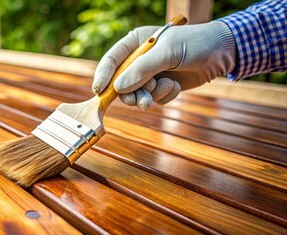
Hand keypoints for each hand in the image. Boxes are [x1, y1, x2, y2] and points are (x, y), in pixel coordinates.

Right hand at [92, 21, 235, 109]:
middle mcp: (140, 60)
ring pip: (137, 93)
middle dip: (132, 93)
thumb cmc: (194, 44)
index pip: (112, 60)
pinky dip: (164, 96)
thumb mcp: (167, 53)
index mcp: (135, 43)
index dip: (104, 76)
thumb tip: (118, 88)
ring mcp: (151, 74)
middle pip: (121, 83)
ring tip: (165, 89)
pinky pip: (154, 98)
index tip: (100, 91)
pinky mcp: (163, 86)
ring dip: (150, 96)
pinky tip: (176, 86)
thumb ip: (142, 70)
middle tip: (141, 101)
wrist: (223, 51)